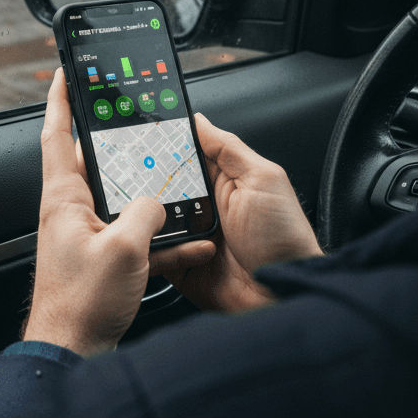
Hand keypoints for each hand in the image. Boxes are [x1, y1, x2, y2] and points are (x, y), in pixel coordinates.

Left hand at [22, 70, 213, 355]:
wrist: (71, 351)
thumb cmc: (80, 305)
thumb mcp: (124, 250)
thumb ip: (146, 213)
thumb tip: (157, 200)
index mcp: (64, 198)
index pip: (57, 133)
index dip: (61, 99)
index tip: (65, 73)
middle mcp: (71, 211)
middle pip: (95, 162)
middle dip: (121, 145)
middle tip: (140, 126)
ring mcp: (86, 234)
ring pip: (121, 198)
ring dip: (148, 195)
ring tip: (174, 185)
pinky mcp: (102, 258)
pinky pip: (133, 234)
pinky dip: (159, 235)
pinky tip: (188, 241)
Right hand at [151, 113, 322, 311]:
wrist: (282, 297)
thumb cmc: (283, 240)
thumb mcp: (262, 180)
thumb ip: (229, 148)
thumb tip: (200, 120)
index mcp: (222, 181)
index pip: (185, 154)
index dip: (165, 144)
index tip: (143, 134)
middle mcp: (203, 206)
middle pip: (161, 184)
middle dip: (147, 179)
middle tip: (133, 174)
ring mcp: (191, 236)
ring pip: (152, 216)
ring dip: (148, 214)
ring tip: (147, 211)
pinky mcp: (181, 264)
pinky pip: (155, 251)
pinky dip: (150, 245)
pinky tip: (154, 239)